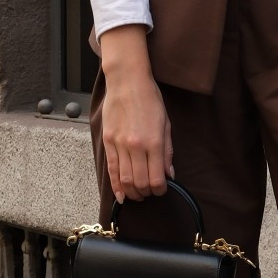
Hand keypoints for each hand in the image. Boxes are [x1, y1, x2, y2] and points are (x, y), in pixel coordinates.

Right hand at [98, 25, 173, 201]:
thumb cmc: (149, 100)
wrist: (127, 81)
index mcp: (153, 142)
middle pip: (140, 182)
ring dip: (132, 192)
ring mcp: (119, 144)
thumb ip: (167, 151)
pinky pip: (111, 169)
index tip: (162, 189)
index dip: (160, 189)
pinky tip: (121, 195)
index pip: (157, 178)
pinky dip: (116, 185)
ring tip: (138, 194)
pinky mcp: (108, 141)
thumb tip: (169, 174)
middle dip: (146, 193)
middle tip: (150, 193)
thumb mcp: (166, 124)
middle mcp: (136, 146)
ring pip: (124, 179)